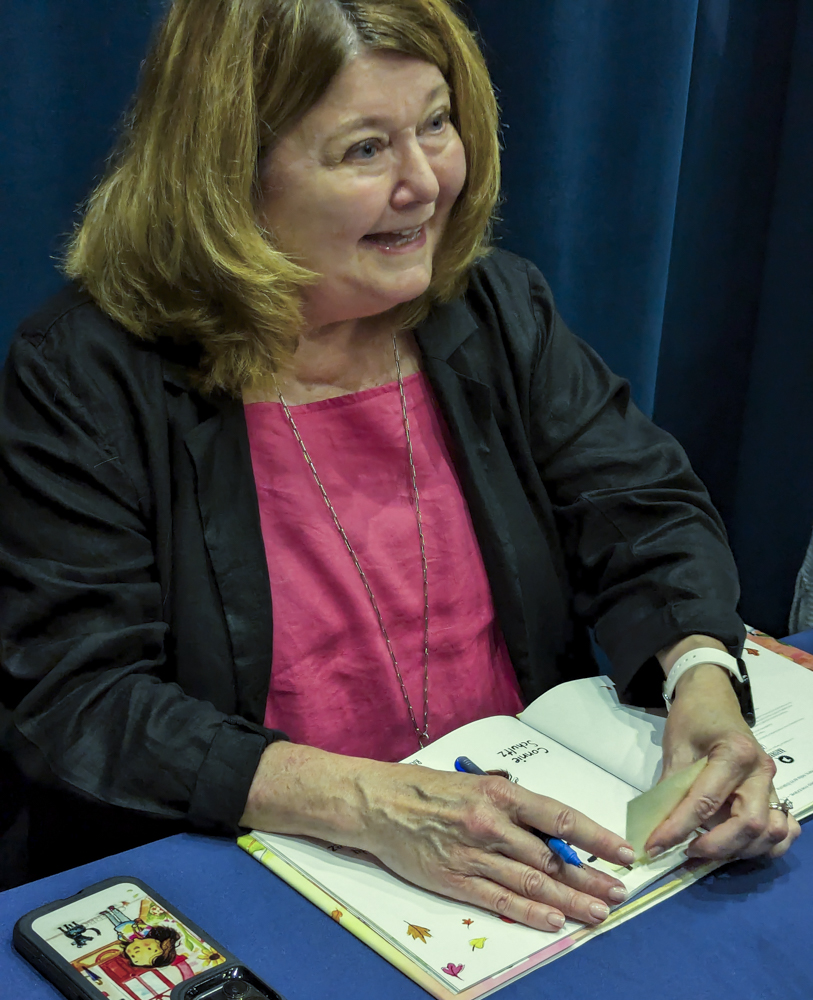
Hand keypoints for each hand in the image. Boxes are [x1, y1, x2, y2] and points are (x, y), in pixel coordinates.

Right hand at [242, 742, 634, 930]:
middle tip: (618, 892)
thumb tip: (550, 828)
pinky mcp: (455, 879)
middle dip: (590, 877)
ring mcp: (474, 854)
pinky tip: (554, 921)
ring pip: (533, 883)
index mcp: (499, 794)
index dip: (596, 837)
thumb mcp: (474, 783)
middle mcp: (491, 824)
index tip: (622, 851)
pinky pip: (500, 900)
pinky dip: (531, 913)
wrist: (377, 803)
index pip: (560, 817)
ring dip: (569, 900)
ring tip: (597, 912)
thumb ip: (512, 805)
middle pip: (551, 857)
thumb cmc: (426, 788)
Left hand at [645, 663, 801, 859]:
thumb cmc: (693, 717)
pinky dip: (766, 846)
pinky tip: (739, 848)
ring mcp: (772, 784)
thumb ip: (672, 787)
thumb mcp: (676, 746)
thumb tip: (657, 827)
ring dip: (739, 850)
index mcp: (735, 753)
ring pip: (770, 833)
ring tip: (707, 850)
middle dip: (715, 846)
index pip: (706, 802)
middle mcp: (761, 771)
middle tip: (684, 852)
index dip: (678, 828)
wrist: (713, 697)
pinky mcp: (774, 793)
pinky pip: (784, 830)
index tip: (655, 845)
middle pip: (749, 825)